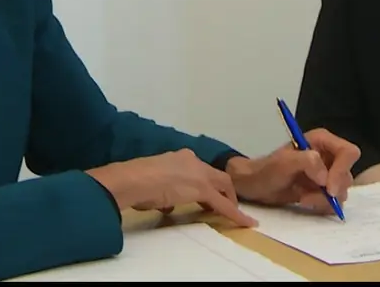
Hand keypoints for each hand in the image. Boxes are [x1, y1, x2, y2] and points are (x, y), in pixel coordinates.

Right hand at [86, 149, 257, 227]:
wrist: (133, 180)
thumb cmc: (135, 183)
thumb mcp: (152, 185)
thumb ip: (164, 193)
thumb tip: (167, 204)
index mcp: (179, 157)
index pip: (198, 170)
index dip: (203, 183)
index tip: (204, 195)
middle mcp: (192, 161)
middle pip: (216, 175)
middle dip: (223, 189)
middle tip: (224, 203)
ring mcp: (199, 174)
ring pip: (224, 186)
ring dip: (229, 199)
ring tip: (235, 213)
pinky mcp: (203, 190)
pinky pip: (224, 205)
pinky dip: (236, 215)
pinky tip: (246, 223)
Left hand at [226, 128, 359, 213]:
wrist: (256, 186)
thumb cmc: (267, 169)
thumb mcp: (284, 163)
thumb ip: (306, 162)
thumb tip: (325, 177)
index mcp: (322, 141)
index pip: (348, 153)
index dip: (341, 171)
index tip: (327, 188)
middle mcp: (328, 156)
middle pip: (347, 175)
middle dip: (331, 190)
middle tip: (309, 196)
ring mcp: (328, 174)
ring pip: (342, 191)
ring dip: (323, 200)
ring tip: (303, 198)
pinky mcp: (323, 191)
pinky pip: (335, 202)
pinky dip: (322, 206)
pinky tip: (305, 202)